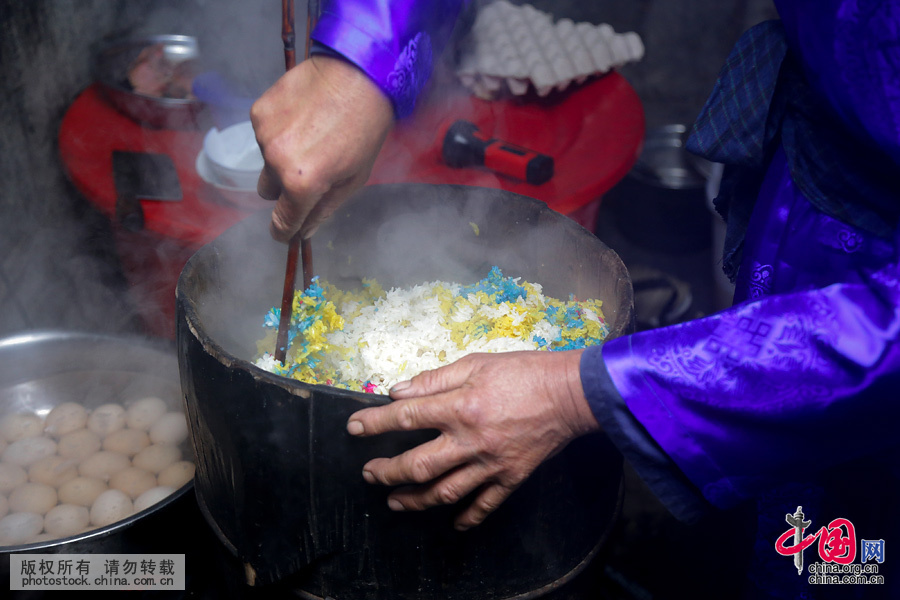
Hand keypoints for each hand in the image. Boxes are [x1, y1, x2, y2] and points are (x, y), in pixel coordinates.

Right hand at [250, 54, 393, 241]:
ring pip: (266, 161)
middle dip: (286, 187)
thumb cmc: (365, 128)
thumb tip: (304, 233)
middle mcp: (275, 161)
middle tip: (312, 168)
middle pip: (268, 192)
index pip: (281, 222)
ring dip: (283, 156)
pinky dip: (279, 132)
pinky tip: (303, 117)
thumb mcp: (354, 178)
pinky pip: (263, 135)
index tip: (287, 230)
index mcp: (302, 184)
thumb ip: (324, 210)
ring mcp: (263, 134)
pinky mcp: (258, 111)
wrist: (359, 74)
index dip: (284, 230)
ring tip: (313, 134)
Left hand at [346, 350, 599, 529]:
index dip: (375, 423)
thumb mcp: (476, 363)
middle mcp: (470, 440)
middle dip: (387, 472)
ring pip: (445, 491)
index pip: (406, 417)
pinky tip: (454, 522)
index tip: (354, 428)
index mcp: (460, 407)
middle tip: (369, 473)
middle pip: (418, 465)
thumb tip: (399, 391)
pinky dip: (468, 517)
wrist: (571, 394)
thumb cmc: (524, 372)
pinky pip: (485, 505)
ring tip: (394, 501)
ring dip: (415, 500)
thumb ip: (435, 379)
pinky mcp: (511, 477)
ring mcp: (490, 464)